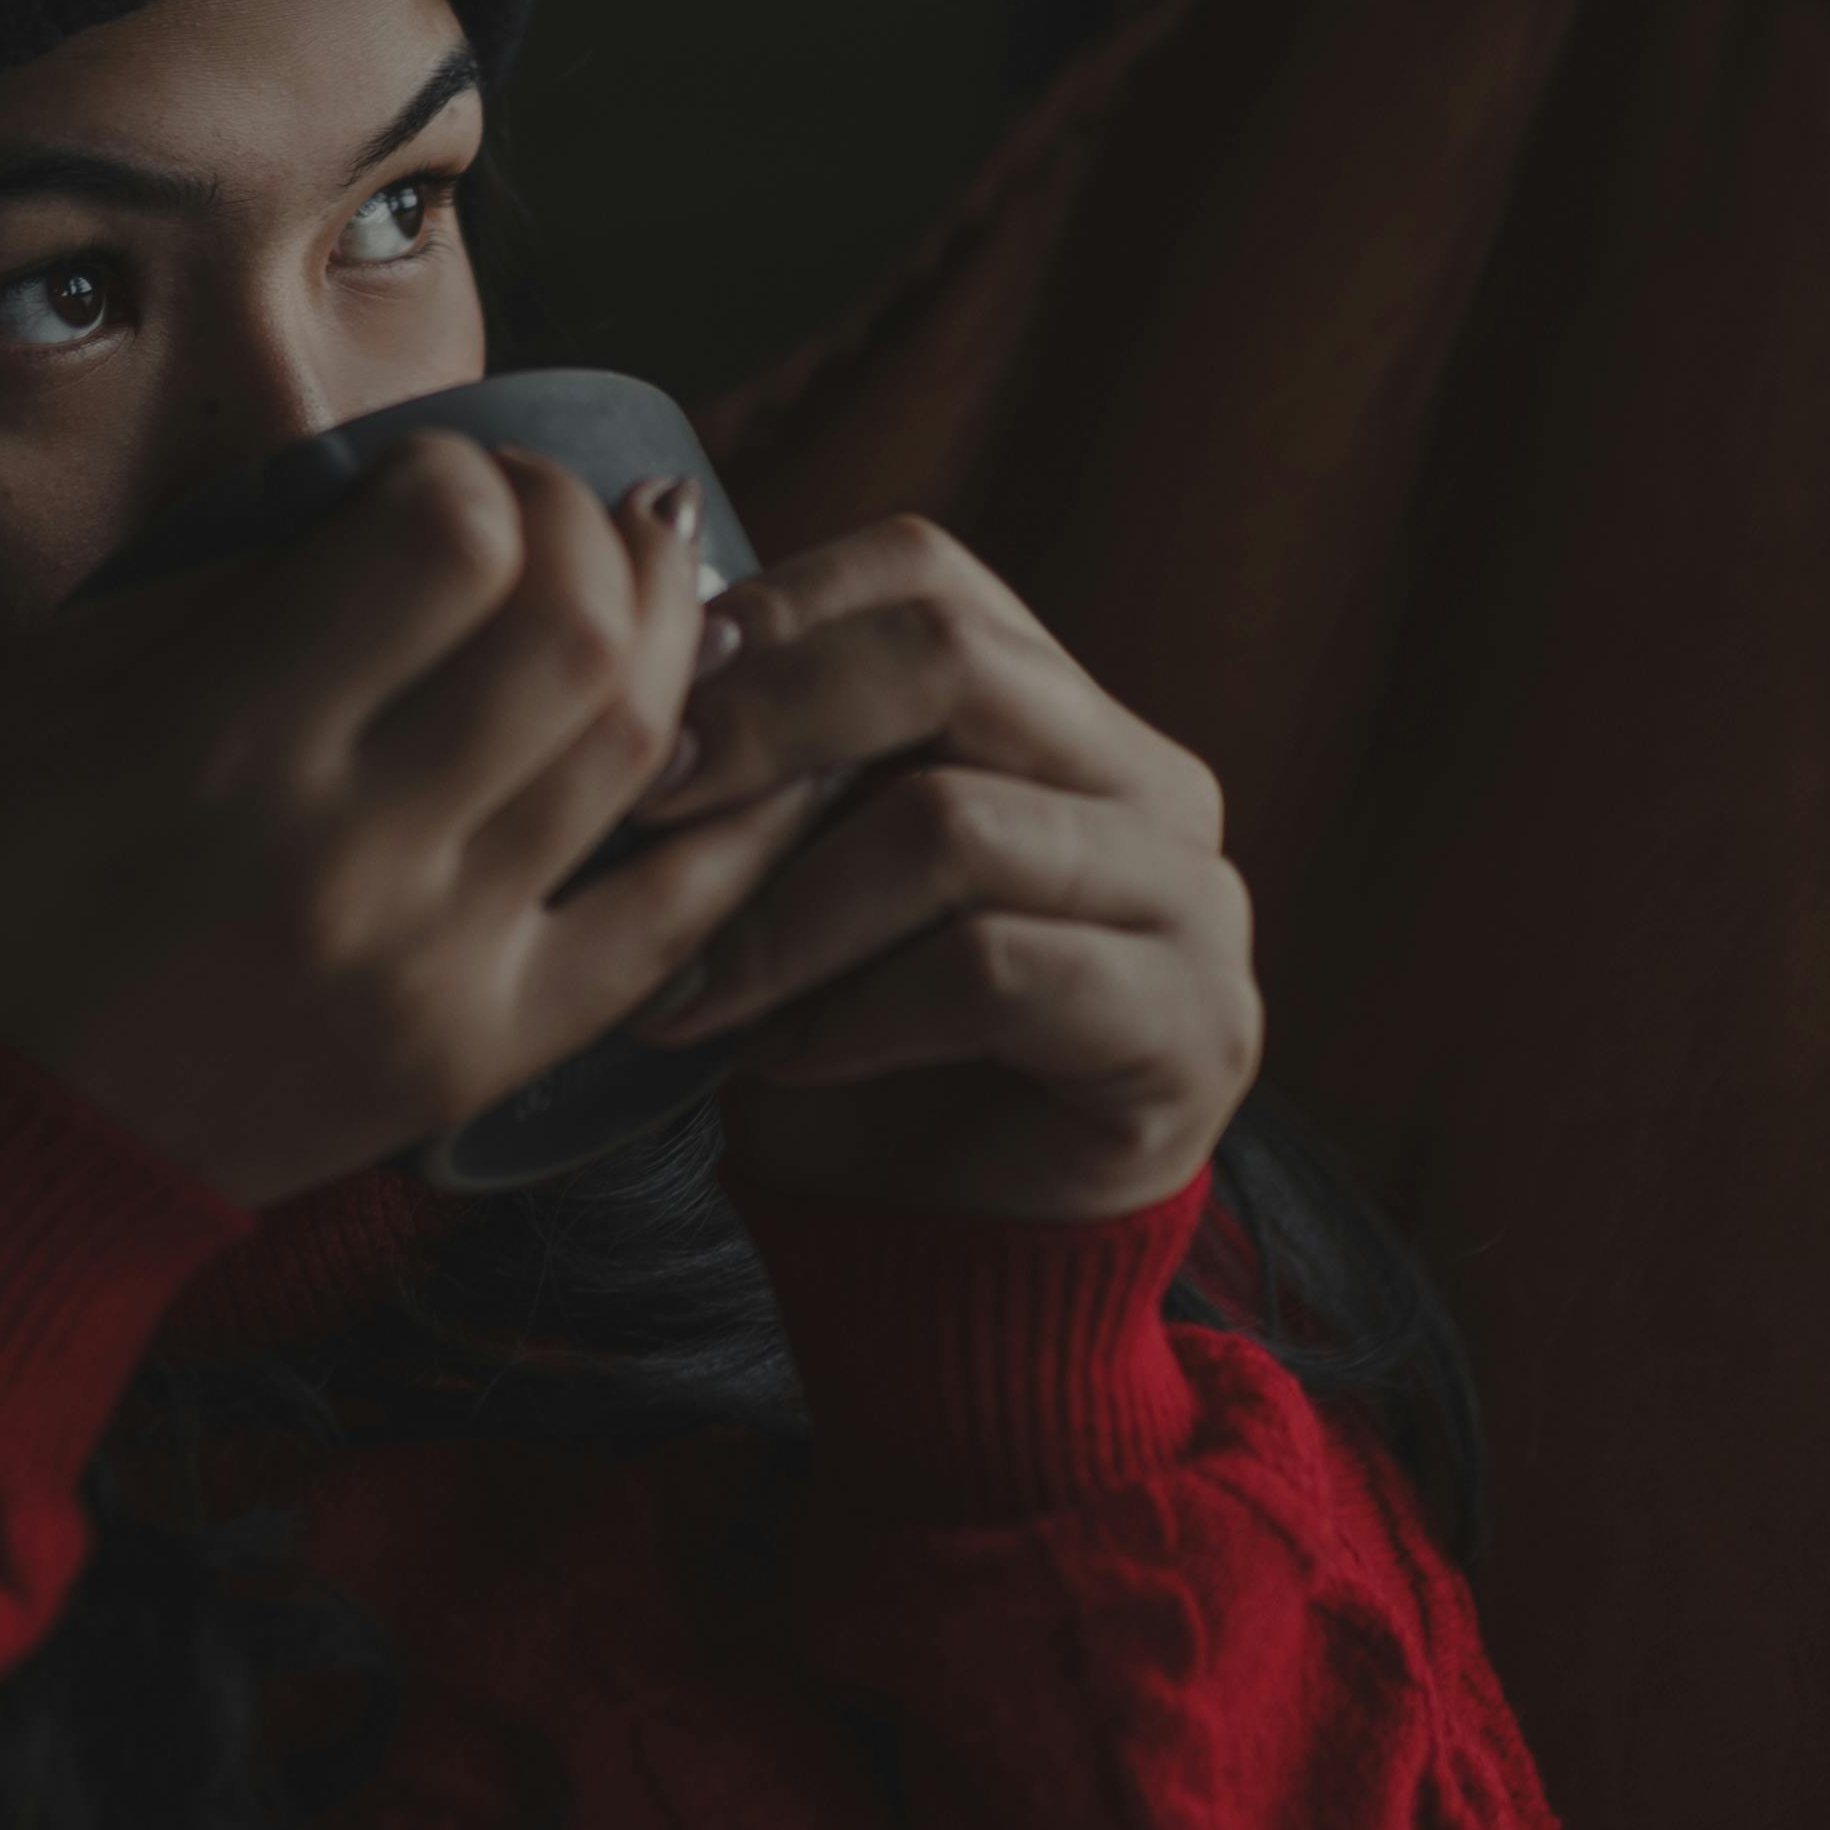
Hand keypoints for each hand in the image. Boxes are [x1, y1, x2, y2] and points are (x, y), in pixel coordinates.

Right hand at [0, 443, 827, 1208]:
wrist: (5, 1137)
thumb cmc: (9, 887)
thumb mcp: (56, 689)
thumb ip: (219, 577)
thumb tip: (381, 486)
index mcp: (227, 741)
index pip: (444, 539)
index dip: (467, 470)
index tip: (435, 477)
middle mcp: (349, 850)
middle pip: (573, 626)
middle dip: (585, 525)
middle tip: (553, 508)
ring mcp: (433, 964)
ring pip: (639, 748)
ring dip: (674, 628)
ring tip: (653, 569)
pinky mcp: (482, 1055)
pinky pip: (666, 927)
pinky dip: (742, 824)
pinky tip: (771, 740)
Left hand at [630, 514, 1259, 1222]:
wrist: (950, 1257)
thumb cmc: (857, 1048)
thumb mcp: (796, 874)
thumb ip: (767, 763)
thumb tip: (636, 652)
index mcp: (1060, 710)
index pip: (924, 572)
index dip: (777, 614)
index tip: (650, 695)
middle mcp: (1150, 777)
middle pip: (950, 657)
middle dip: (768, 726)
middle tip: (647, 809)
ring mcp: (1192, 900)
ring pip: (953, 825)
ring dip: (784, 912)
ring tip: (692, 989)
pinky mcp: (1190, 1027)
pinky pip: (990, 971)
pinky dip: (857, 1015)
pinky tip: (789, 1062)